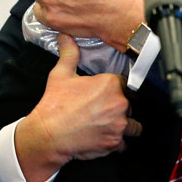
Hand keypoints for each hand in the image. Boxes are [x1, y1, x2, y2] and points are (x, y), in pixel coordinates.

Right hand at [15, 34, 141, 181]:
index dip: (119, 89)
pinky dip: (117, 143)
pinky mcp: (115, 142)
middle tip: (105, 112)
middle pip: (130, 104)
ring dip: (125, 126)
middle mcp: (120, 103)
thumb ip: (69, 54)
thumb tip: (66, 37)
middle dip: (120, 108)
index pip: (126, 84)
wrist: (48, 134)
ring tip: (112, 126)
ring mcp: (119, 124)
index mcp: (111, 84)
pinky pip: (124, 143)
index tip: (111, 94)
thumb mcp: (61, 75)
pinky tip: (107, 139)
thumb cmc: (55, 105)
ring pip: (133, 125)